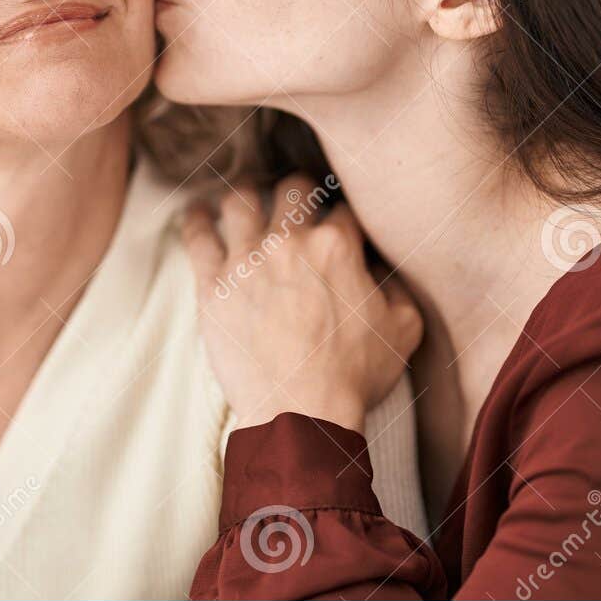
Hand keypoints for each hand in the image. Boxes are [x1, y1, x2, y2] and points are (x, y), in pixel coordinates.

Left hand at [183, 175, 422, 433]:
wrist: (301, 412)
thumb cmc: (353, 376)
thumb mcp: (404, 328)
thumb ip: (399, 285)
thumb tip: (382, 266)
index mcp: (337, 246)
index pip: (342, 207)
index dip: (343, 212)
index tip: (338, 220)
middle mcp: (289, 241)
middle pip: (292, 188)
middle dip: (298, 189)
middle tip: (296, 197)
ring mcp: (246, 260)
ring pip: (240, 200)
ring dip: (247, 195)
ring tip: (246, 197)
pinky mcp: (213, 284)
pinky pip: (198, 236)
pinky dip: (197, 218)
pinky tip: (199, 212)